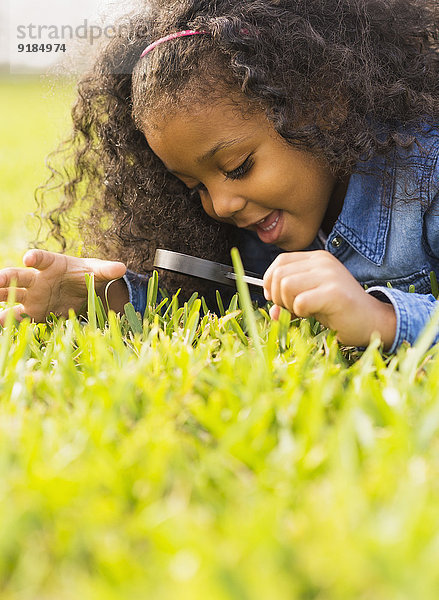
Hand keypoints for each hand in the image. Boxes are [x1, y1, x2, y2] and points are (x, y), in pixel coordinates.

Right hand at [0, 249, 126, 324]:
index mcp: (52, 264)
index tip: (29, 258)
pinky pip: (18, 318)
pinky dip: (8, 322)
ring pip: (10, 297)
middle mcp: (37, 279)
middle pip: (16, 276)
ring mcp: (32, 297)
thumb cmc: (88, 276)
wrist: (84, 292)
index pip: (41, 258)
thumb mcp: (99, 272)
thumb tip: (122, 268)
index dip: (35, 258)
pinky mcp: (33, 314)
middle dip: (4, 279)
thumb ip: (108, 270)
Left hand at [263, 250, 396, 348]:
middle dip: (279, 297)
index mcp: (316, 258)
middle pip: (279, 275)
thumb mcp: (310, 301)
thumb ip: (289, 300)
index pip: (280, 262)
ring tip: (305, 312)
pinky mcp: (334, 292)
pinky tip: (315, 314)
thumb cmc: (340, 311)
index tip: (275, 299)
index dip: (271, 281)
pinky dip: (301, 312)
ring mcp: (329, 275)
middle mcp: (323, 262)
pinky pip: (300, 302)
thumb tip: (272, 312)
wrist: (372, 321)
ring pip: (286, 286)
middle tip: (293, 310)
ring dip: (289, 305)